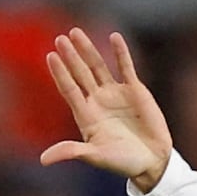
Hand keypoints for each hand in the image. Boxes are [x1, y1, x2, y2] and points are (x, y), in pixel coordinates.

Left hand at [42, 28, 172, 192]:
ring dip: (88, 50)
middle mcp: (98, 101)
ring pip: (98, 67)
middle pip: (80, 74)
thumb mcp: (96, 157)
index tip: (51, 56)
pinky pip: (126, 67)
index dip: (60, 74)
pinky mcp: (134, 90)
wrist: (152, 161)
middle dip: (71, 57)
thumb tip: (44, 160)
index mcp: (86, 116)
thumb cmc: (122, 163)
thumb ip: (72, 152)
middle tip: (60, 39)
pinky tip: (114, 37)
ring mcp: (115, 94)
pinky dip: (120, 53)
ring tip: (76, 33)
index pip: (69, 90)